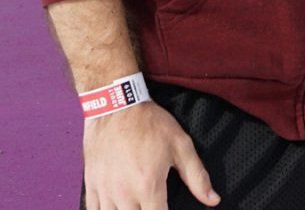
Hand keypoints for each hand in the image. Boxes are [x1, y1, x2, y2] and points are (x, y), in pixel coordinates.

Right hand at [82, 102, 217, 209]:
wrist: (115, 105)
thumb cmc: (149, 123)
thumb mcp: (180, 145)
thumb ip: (197, 176)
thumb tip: (213, 200)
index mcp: (148, 186)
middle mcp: (124, 194)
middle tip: (152, 206)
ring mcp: (104, 191)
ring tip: (136, 207)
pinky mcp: (91, 184)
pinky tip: (115, 208)